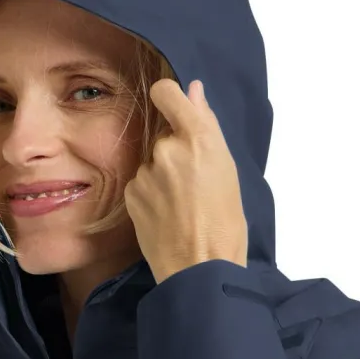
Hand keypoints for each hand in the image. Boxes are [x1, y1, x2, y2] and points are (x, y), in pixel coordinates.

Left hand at [123, 79, 247, 283]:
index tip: (172, 107)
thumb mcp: (226, 170)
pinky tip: (166, 215)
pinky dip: (151, 194)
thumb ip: (206, 126)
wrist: (199, 267)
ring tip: (180, 205)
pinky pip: (141, 182)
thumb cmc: (225, 223)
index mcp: (199, 139)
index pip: (167, 92)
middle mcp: (167, 149)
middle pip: (164, 135)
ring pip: (152, 162)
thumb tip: (194, 91)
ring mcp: (146, 172)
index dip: (168, 96)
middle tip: (193, 183)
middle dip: (174, 152)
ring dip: (162, 175)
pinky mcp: (132, 193)